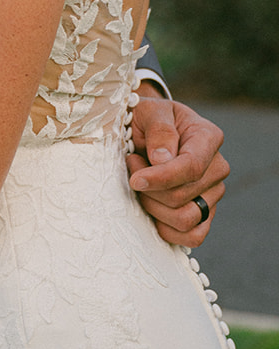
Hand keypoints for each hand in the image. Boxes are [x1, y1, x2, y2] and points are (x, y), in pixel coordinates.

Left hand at [126, 95, 227, 247]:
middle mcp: (217, 167)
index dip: (161, 178)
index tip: (135, 179)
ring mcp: (213, 193)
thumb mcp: (149, 111)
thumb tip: (164, 159)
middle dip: (148, 188)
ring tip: (140, 186)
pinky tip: (151, 210)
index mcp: (208, 137)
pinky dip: (167, 230)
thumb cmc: (148, 118)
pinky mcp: (205, 213)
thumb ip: (160, 129)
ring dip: (154, 208)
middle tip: (132, 169)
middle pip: (182, 196)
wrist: (148, 130)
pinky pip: (193, 236)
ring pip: (185, 219)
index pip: (191, 166)